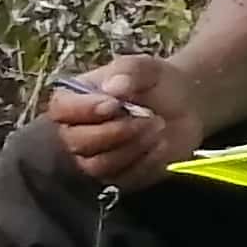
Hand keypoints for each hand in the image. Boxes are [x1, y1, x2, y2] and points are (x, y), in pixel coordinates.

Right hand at [50, 56, 188, 186]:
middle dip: (115, 131)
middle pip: (76, 143)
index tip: (115, 104)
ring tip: (158, 128)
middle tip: (149, 118)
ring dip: (132, 148)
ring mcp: (96, 157)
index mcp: (76, 99)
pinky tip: (163, 145)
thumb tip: (113, 87)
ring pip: (98, 165)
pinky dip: (146, 163)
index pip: (60, 109)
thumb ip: (130, 71)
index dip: (83, 109)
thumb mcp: (147, 67)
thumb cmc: (157, 82)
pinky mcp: (119, 176)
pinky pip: (123, 179)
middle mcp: (78, 131)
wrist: (185, 103)